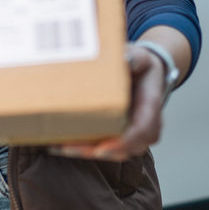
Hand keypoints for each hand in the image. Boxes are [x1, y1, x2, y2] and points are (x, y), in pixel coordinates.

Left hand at [46, 41, 168, 160]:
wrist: (146, 74)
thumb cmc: (142, 66)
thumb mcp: (141, 57)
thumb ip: (134, 57)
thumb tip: (124, 58)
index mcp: (150, 105)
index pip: (142, 131)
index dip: (123, 143)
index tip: (102, 148)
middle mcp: (145, 125)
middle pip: (124, 148)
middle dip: (95, 151)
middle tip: (67, 147)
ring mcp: (133, 133)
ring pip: (112, 152)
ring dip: (85, 151)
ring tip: (58, 146)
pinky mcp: (119, 134)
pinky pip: (104, 147)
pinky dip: (83, 147)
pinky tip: (59, 143)